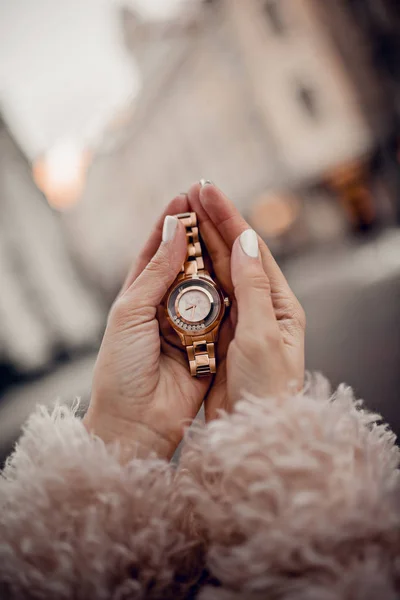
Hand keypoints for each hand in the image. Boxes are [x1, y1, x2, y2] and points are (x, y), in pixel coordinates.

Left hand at [84, 195, 210, 461]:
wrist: (138, 421)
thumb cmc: (122, 367)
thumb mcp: (131, 312)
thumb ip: (156, 273)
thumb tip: (174, 230)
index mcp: (137, 297)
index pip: (154, 251)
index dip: (169, 224)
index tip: (184, 197)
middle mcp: (164, 307)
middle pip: (184, 263)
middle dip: (196, 234)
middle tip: (211, 203)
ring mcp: (189, 324)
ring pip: (207, 283)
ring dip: (215, 256)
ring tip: (227, 226)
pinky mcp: (211, 342)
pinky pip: (223, 310)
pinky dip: (230, 290)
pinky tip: (239, 267)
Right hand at [186, 182, 304, 418]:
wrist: (251, 433)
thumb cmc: (265, 389)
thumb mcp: (261, 335)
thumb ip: (253, 288)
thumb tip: (245, 240)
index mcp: (279, 305)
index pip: (252, 250)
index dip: (229, 218)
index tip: (207, 191)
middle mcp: (260, 308)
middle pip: (233, 257)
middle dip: (213, 223)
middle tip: (191, 191)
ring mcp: (238, 321)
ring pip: (216, 274)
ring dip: (200, 244)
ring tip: (183, 215)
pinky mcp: (217, 337)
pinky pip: (203, 298)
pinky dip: (190, 276)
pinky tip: (177, 258)